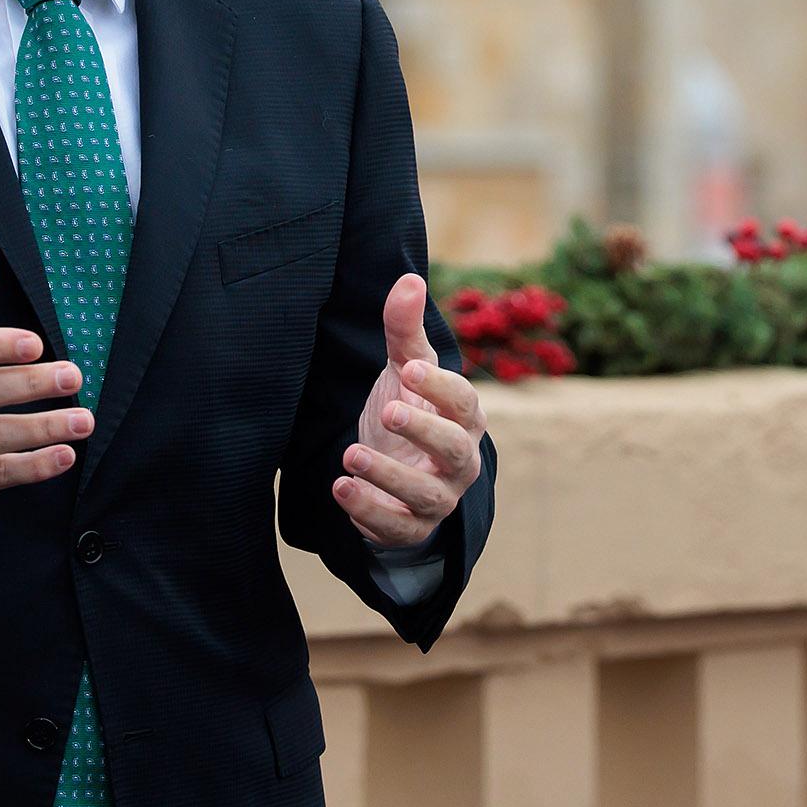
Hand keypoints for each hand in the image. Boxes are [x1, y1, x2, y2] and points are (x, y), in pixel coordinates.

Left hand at [334, 273, 482, 548]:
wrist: (393, 473)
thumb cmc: (407, 410)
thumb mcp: (403, 370)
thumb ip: (405, 330)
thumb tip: (408, 278)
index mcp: (464, 418)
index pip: (463, 402)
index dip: (439, 387)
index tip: (408, 369)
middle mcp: (461, 460)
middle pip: (455, 449)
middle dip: (423, 431)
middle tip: (389, 411)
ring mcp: (439, 497)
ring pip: (426, 494)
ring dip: (389, 476)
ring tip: (351, 455)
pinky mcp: (411, 527)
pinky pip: (399, 528)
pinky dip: (370, 512)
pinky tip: (341, 489)